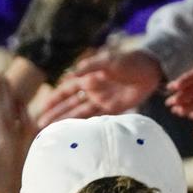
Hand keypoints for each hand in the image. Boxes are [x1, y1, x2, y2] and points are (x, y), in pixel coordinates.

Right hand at [36, 47, 165, 126]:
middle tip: (39, 125)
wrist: (153, 69)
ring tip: (52, 130)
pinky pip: (96, 117)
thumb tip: (67, 77)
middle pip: (69, 104)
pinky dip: (85, 124)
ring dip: (66, 121)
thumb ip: (89, 68)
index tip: (41, 109)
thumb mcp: (109, 61)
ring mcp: (102, 99)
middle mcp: (92, 89)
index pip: (66, 90)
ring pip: (80, 112)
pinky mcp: (114, 108)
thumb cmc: (130, 61)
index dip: (54, 99)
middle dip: (55, 113)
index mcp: (88, 76)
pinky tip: (75, 132)